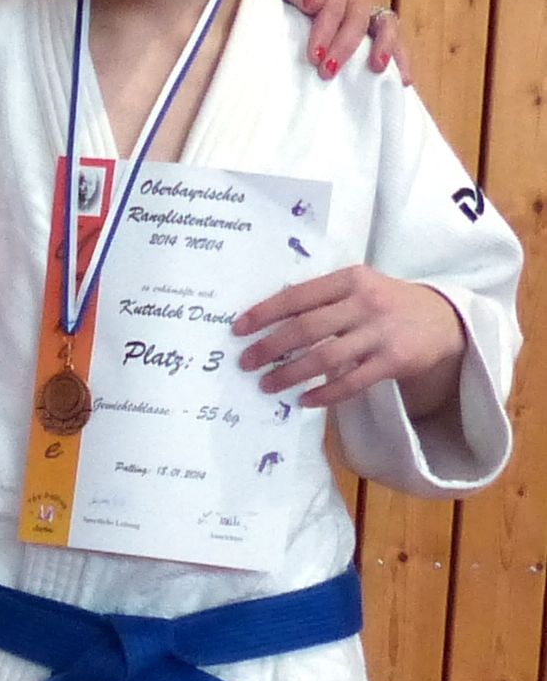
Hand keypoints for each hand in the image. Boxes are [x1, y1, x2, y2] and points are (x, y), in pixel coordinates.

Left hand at [234, 267, 464, 414]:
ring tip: (268, 385)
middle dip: (270, 348)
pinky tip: (304, 400)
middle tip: (246, 363)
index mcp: (350, 279)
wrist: (443, 320)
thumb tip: (270, 319)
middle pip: (306, 328)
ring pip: (324, 358)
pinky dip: (324, 394)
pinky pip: (350, 382)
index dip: (265, 313)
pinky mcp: (393, 361)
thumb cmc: (386, 303)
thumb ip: (324, 298)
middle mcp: (365, 303)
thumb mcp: (358, 287)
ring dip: (290, 374)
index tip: (238, 329)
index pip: (298, 296)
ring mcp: (380, 333)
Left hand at [270, 0, 408, 83]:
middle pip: (359, 18)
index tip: (314, 56)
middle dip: (345, 46)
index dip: (325, 31)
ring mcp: (371, 10)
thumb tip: (315, 0)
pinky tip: (403, 80)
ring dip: (383, 48)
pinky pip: (395, 41)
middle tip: (327, 72)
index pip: (333, 5)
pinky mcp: (378, 29)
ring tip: (377, 69)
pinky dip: (401, 59)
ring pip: (386, 25)